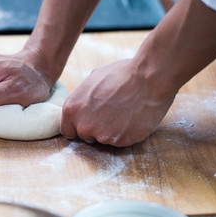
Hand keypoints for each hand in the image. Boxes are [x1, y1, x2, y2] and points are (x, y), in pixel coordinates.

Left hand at [60, 59, 176, 146]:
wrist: (148, 79)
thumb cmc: (121, 74)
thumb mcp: (93, 79)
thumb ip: (82, 97)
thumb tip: (82, 104)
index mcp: (71, 109)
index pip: (67, 130)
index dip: (77, 126)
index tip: (87, 122)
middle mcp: (83, 126)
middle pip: (85, 136)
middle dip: (94, 128)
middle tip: (110, 113)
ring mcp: (101, 136)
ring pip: (102, 139)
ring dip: (110, 131)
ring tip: (123, 112)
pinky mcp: (120, 142)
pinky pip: (119, 141)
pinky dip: (125, 133)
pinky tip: (132, 118)